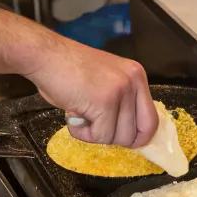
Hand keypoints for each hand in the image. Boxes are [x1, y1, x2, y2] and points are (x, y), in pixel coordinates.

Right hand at [27, 34, 156, 147]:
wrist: (45, 56)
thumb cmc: (66, 68)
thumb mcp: (105, 79)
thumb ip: (120, 100)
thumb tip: (127, 130)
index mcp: (136, 75)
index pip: (151, 119)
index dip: (138, 136)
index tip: (126, 140)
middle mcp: (133, 81)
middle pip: (137, 133)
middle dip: (113, 136)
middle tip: (94, 125)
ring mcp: (120, 91)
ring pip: (117, 137)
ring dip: (94, 133)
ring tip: (79, 113)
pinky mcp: (104, 102)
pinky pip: (100, 135)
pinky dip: (82, 132)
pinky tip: (73, 114)